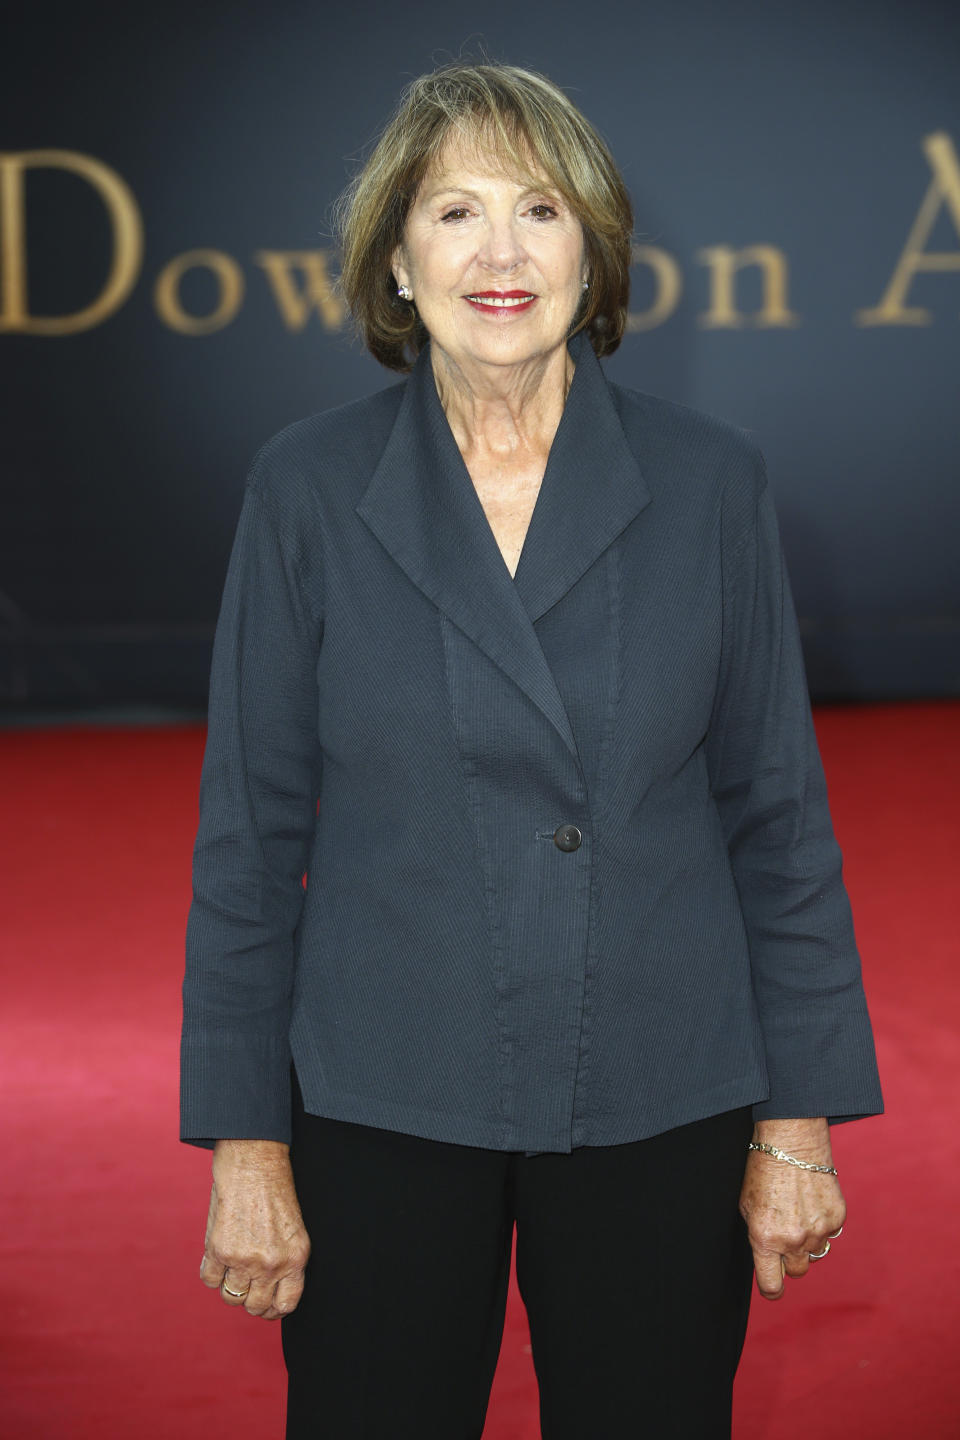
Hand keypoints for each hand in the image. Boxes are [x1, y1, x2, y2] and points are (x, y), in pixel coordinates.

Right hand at [199, 1139, 310, 1319]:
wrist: (253, 1163)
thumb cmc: (275, 1191)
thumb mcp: (292, 1230)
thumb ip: (285, 1262)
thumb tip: (272, 1291)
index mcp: (296, 1259)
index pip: (286, 1305)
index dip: (274, 1309)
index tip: (266, 1303)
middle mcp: (271, 1264)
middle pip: (255, 1307)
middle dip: (250, 1300)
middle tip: (247, 1285)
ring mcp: (244, 1259)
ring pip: (231, 1297)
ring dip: (230, 1285)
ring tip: (233, 1266)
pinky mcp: (219, 1250)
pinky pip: (210, 1280)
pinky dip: (212, 1271)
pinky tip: (219, 1255)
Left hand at [739, 1118, 845, 1300]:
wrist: (791, 1142)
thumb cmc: (762, 1170)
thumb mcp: (747, 1206)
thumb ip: (758, 1237)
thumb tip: (768, 1259)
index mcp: (765, 1238)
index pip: (772, 1285)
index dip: (771, 1288)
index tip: (772, 1285)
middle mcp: (793, 1239)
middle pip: (797, 1271)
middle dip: (790, 1259)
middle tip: (784, 1234)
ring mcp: (818, 1230)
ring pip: (815, 1253)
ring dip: (808, 1241)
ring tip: (798, 1212)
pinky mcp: (837, 1218)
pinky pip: (830, 1234)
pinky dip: (822, 1224)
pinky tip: (812, 1202)